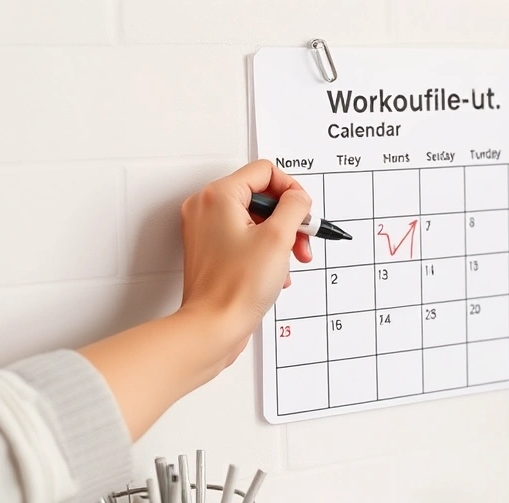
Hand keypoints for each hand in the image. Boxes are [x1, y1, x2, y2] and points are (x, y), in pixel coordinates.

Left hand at [179, 159, 312, 362]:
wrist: (214, 325)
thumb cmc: (236, 287)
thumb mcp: (279, 237)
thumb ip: (294, 207)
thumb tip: (299, 198)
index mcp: (218, 196)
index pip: (265, 171)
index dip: (291, 190)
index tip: (302, 212)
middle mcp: (206, 208)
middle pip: (261, 196)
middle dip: (288, 219)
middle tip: (301, 240)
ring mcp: (206, 230)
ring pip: (256, 219)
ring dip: (280, 238)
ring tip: (290, 261)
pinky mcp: (211, 250)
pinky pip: (246, 237)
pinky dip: (265, 250)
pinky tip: (276, 272)